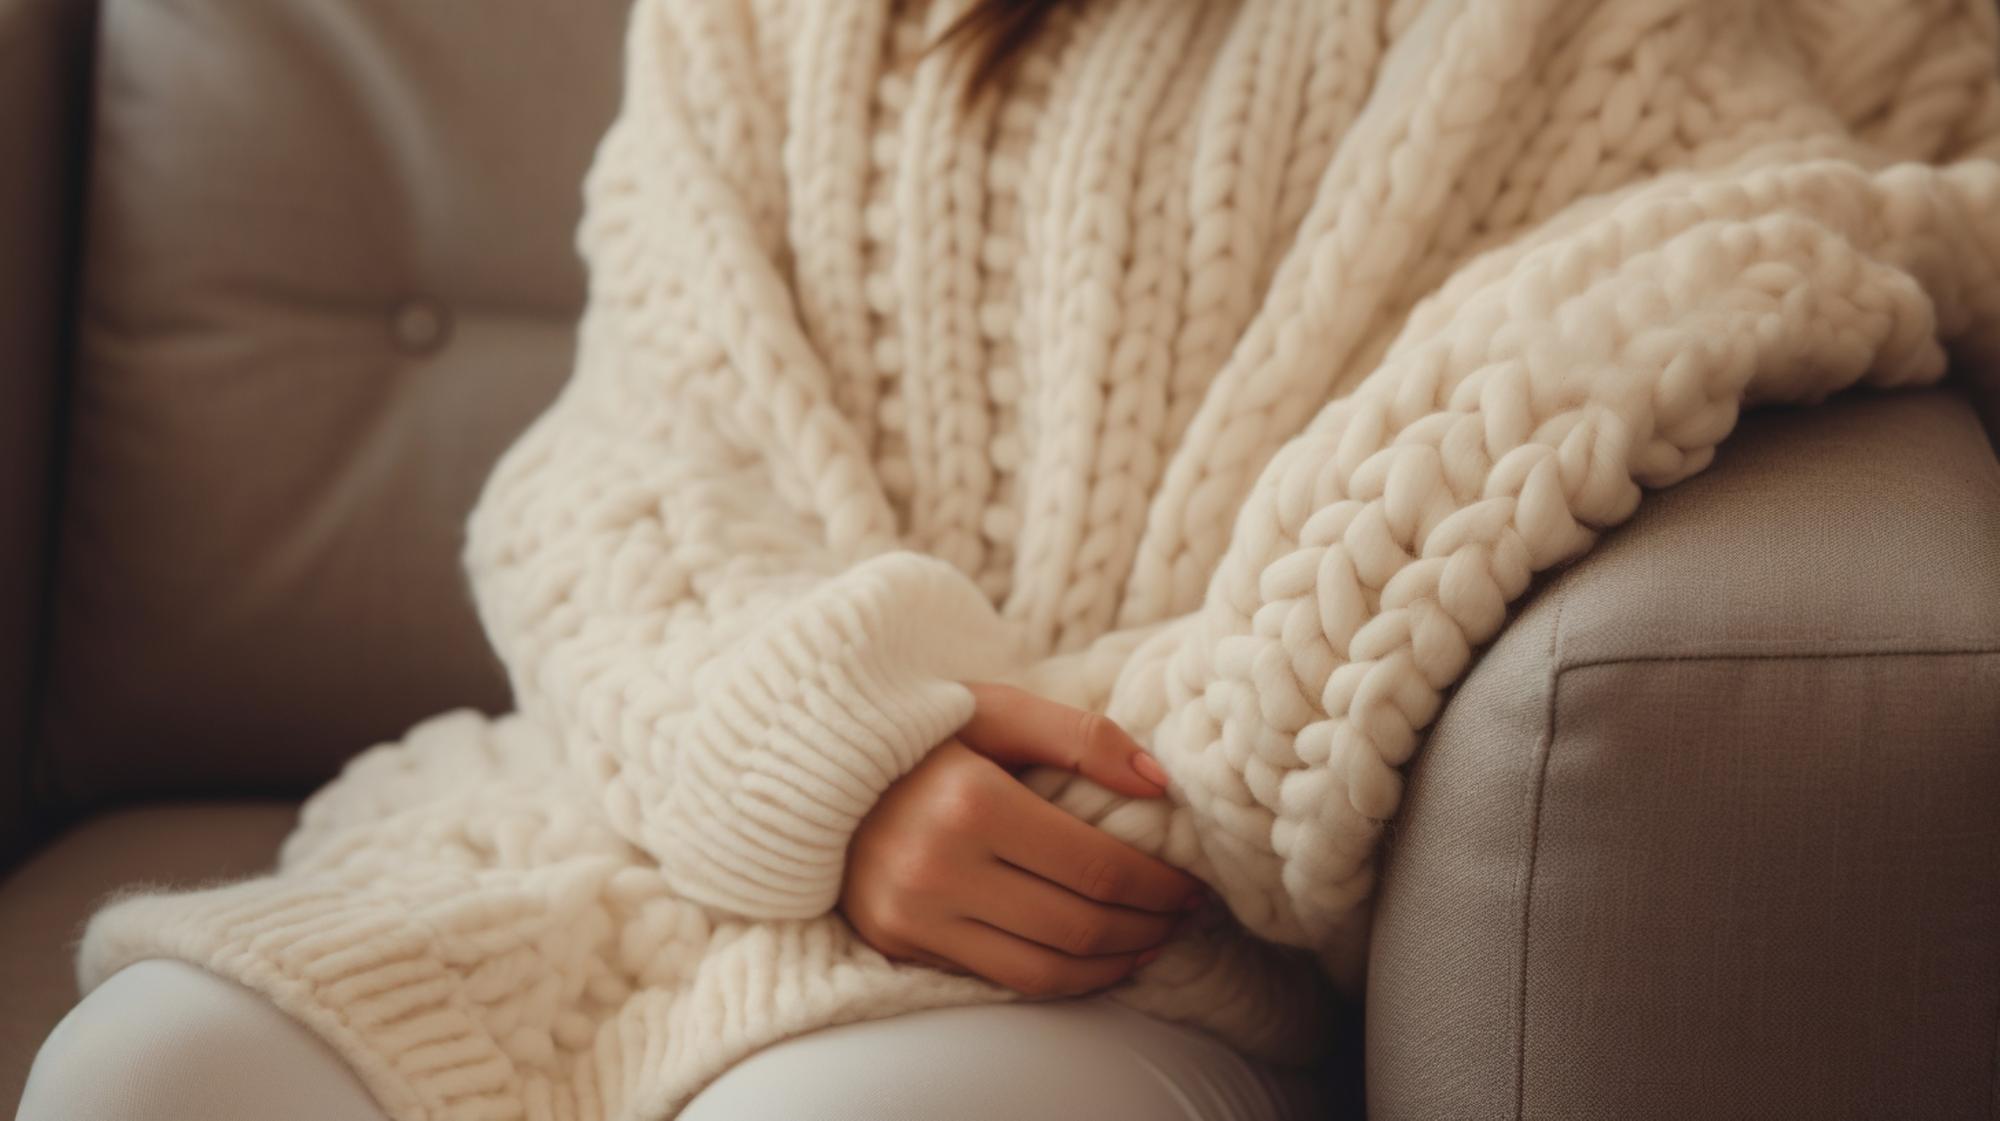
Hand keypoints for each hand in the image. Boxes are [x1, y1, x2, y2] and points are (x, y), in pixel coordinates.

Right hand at [838, 681, 1211, 998]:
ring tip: (1152, 941)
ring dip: (1114, 964)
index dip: (1158, 884)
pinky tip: (1095, 958)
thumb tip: (1160, 781)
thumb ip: (1081, 736)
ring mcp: (912, 914)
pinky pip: (999, 979)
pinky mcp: (897, 942)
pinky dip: (1061, 979)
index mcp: (971, 802)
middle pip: (1078, 925)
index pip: (1096, 867)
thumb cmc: (918, 730)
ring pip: (1044, 970)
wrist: (810, 765)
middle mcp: (937, 868)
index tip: (1193, 884)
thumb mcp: (996, 709)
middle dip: (1148, 927)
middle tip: (1184, 914)